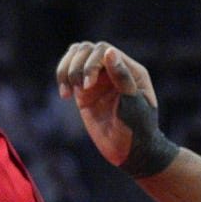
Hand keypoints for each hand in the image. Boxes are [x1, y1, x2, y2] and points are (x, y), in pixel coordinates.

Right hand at [55, 40, 163, 168]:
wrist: (131, 151)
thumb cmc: (138, 129)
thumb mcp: (133, 104)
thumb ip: (122, 77)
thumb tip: (109, 52)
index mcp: (130, 70)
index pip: (104, 51)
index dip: (91, 63)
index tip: (88, 86)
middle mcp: (113, 70)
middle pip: (87, 50)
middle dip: (77, 66)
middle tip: (79, 89)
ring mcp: (98, 80)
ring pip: (75, 56)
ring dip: (66, 70)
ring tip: (68, 92)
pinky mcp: (85, 91)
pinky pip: (69, 74)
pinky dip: (62, 79)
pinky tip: (65, 95)